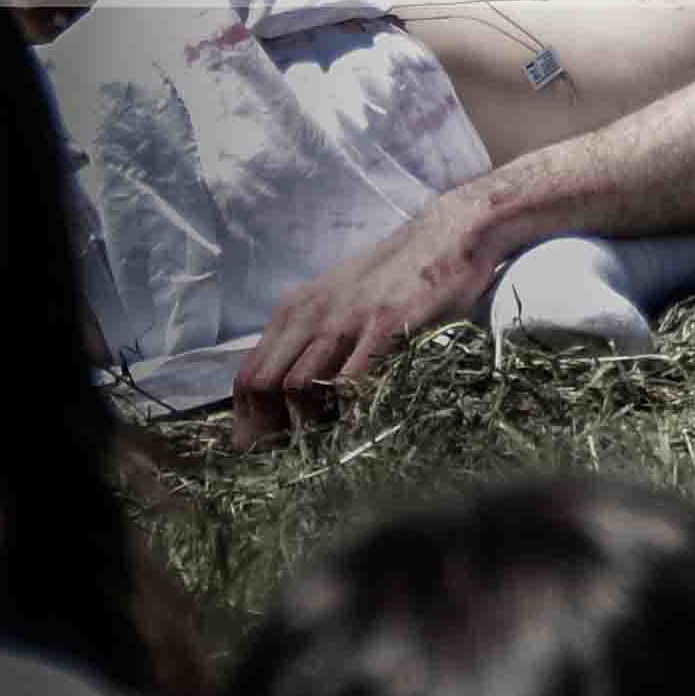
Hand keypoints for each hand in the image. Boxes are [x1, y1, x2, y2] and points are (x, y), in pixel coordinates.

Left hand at [231, 186, 494, 449]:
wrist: (446, 234)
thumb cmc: (393, 278)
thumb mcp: (337, 302)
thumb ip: (310, 340)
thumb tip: (285, 399)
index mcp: (295, 310)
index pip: (249, 375)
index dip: (248, 421)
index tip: (263, 452)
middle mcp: (311, 313)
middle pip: (263, 385)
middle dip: (268, 432)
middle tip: (290, 461)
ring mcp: (346, 318)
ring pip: (297, 386)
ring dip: (306, 427)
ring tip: (324, 450)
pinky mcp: (384, 324)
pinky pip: (350, 380)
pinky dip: (346, 413)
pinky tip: (358, 429)